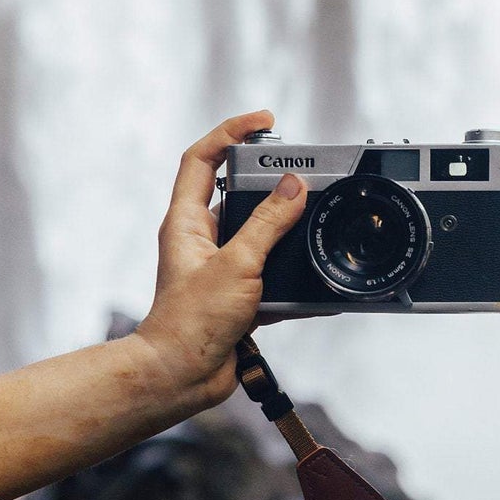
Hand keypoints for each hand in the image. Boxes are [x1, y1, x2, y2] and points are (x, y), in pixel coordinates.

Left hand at [135, 112, 305, 412]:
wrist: (182, 377)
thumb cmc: (191, 322)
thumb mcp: (237, 264)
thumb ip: (268, 224)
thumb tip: (294, 186)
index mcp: (186, 221)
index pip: (202, 159)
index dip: (230, 133)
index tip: (264, 122)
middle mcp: (200, 240)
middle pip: (236, 193)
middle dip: (269, 181)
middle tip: (301, 171)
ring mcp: (219, 268)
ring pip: (259, 235)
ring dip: (286, 231)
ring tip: (314, 223)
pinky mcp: (237, 297)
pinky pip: (272, 275)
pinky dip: (294, 274)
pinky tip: (318, 279)